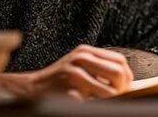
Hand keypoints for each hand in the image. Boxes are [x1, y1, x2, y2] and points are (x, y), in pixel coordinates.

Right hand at [0, 44, 133, 99]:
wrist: (31, 88)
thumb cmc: (58, 79)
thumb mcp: (78, 65)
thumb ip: (98, 67)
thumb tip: (126, 80)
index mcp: (85, 52)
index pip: (119, 60)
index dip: (127, 75)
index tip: (126, 86)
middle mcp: (80, 60)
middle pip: (117, 72)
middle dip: (122, 88)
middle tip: (119, 96)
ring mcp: (73, 76)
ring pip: (108, 91)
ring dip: (110, 100)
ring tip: (105, 102)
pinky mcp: (68, 92)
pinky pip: (91, 103)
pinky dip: (95, 106)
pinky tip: (89, 104)